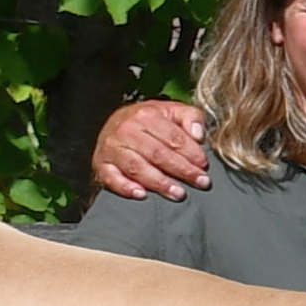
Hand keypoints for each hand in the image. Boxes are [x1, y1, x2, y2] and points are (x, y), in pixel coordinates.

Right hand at [91, 98, 211, 197]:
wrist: (116, 122)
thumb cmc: (150, 121)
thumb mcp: (173, 111)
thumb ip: (191, 117)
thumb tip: (199, 135)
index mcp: (146, 115)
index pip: (173, 137)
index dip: (191, 153)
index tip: (204, 166)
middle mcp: (126, 130)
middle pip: (157, 154)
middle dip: (182, 170)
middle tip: (200, 182)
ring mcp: (112, 148)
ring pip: (137, 167)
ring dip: (159, 183)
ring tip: (178, 193)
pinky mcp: (101, 163)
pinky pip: (112, 177)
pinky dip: (125, 187)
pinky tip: (142, 195)